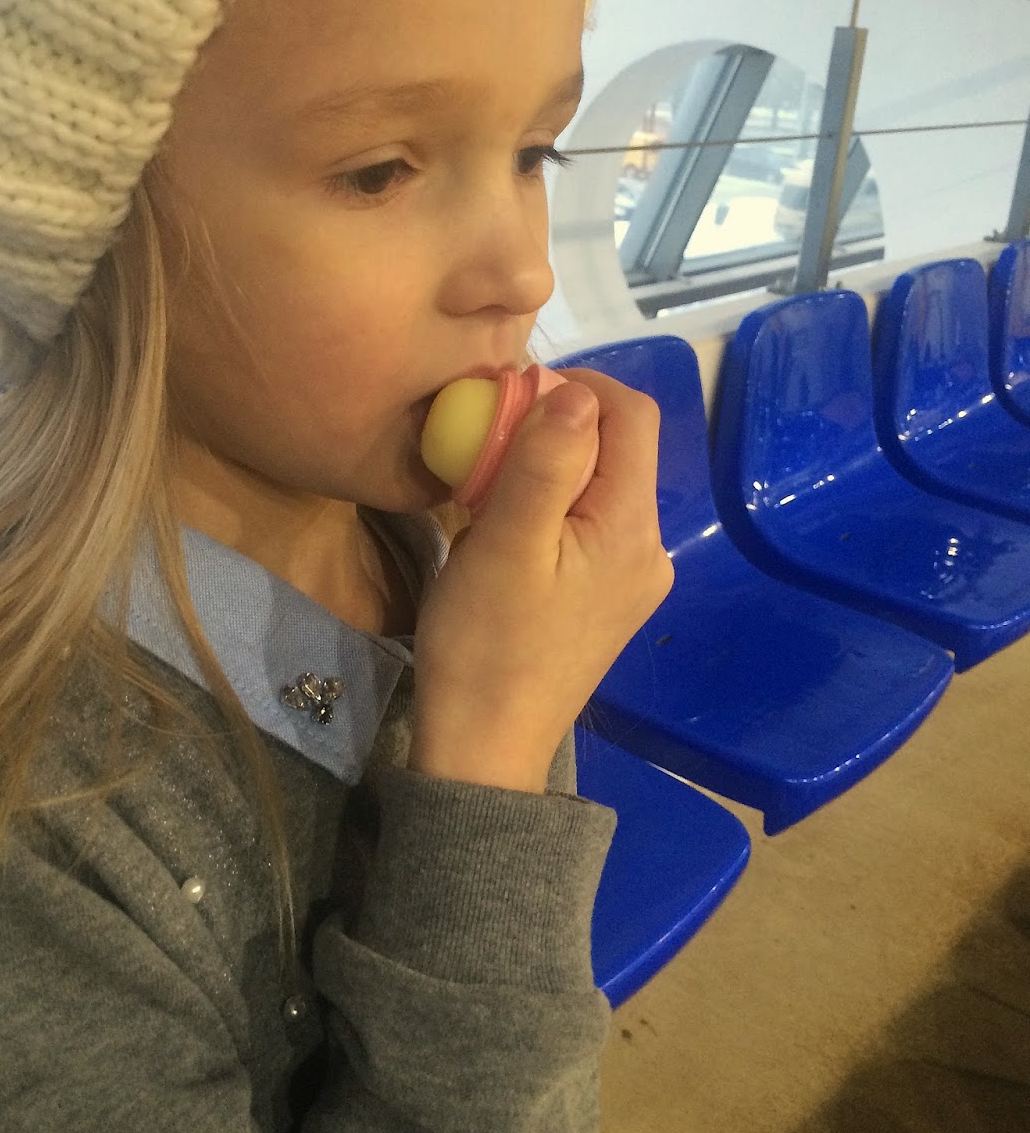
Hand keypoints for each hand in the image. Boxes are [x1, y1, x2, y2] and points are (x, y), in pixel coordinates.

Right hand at [410, 369, 673, 791]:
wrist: (484, 748)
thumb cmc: (487, 643)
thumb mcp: (506, 543)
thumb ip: (547, 462)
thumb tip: (576, 391)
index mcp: (631, 527)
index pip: (632, 415)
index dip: (578, 385)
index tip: (514, 394)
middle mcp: (649, 548)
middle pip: (621, 448)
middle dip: (561, 424)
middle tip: (492, 435)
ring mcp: (633, 578)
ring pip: (603, 484)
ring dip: (553, 463)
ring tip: (491, 478)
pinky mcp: (609, 600)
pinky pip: (591, 523)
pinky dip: (553, 502)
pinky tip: (508, 524)